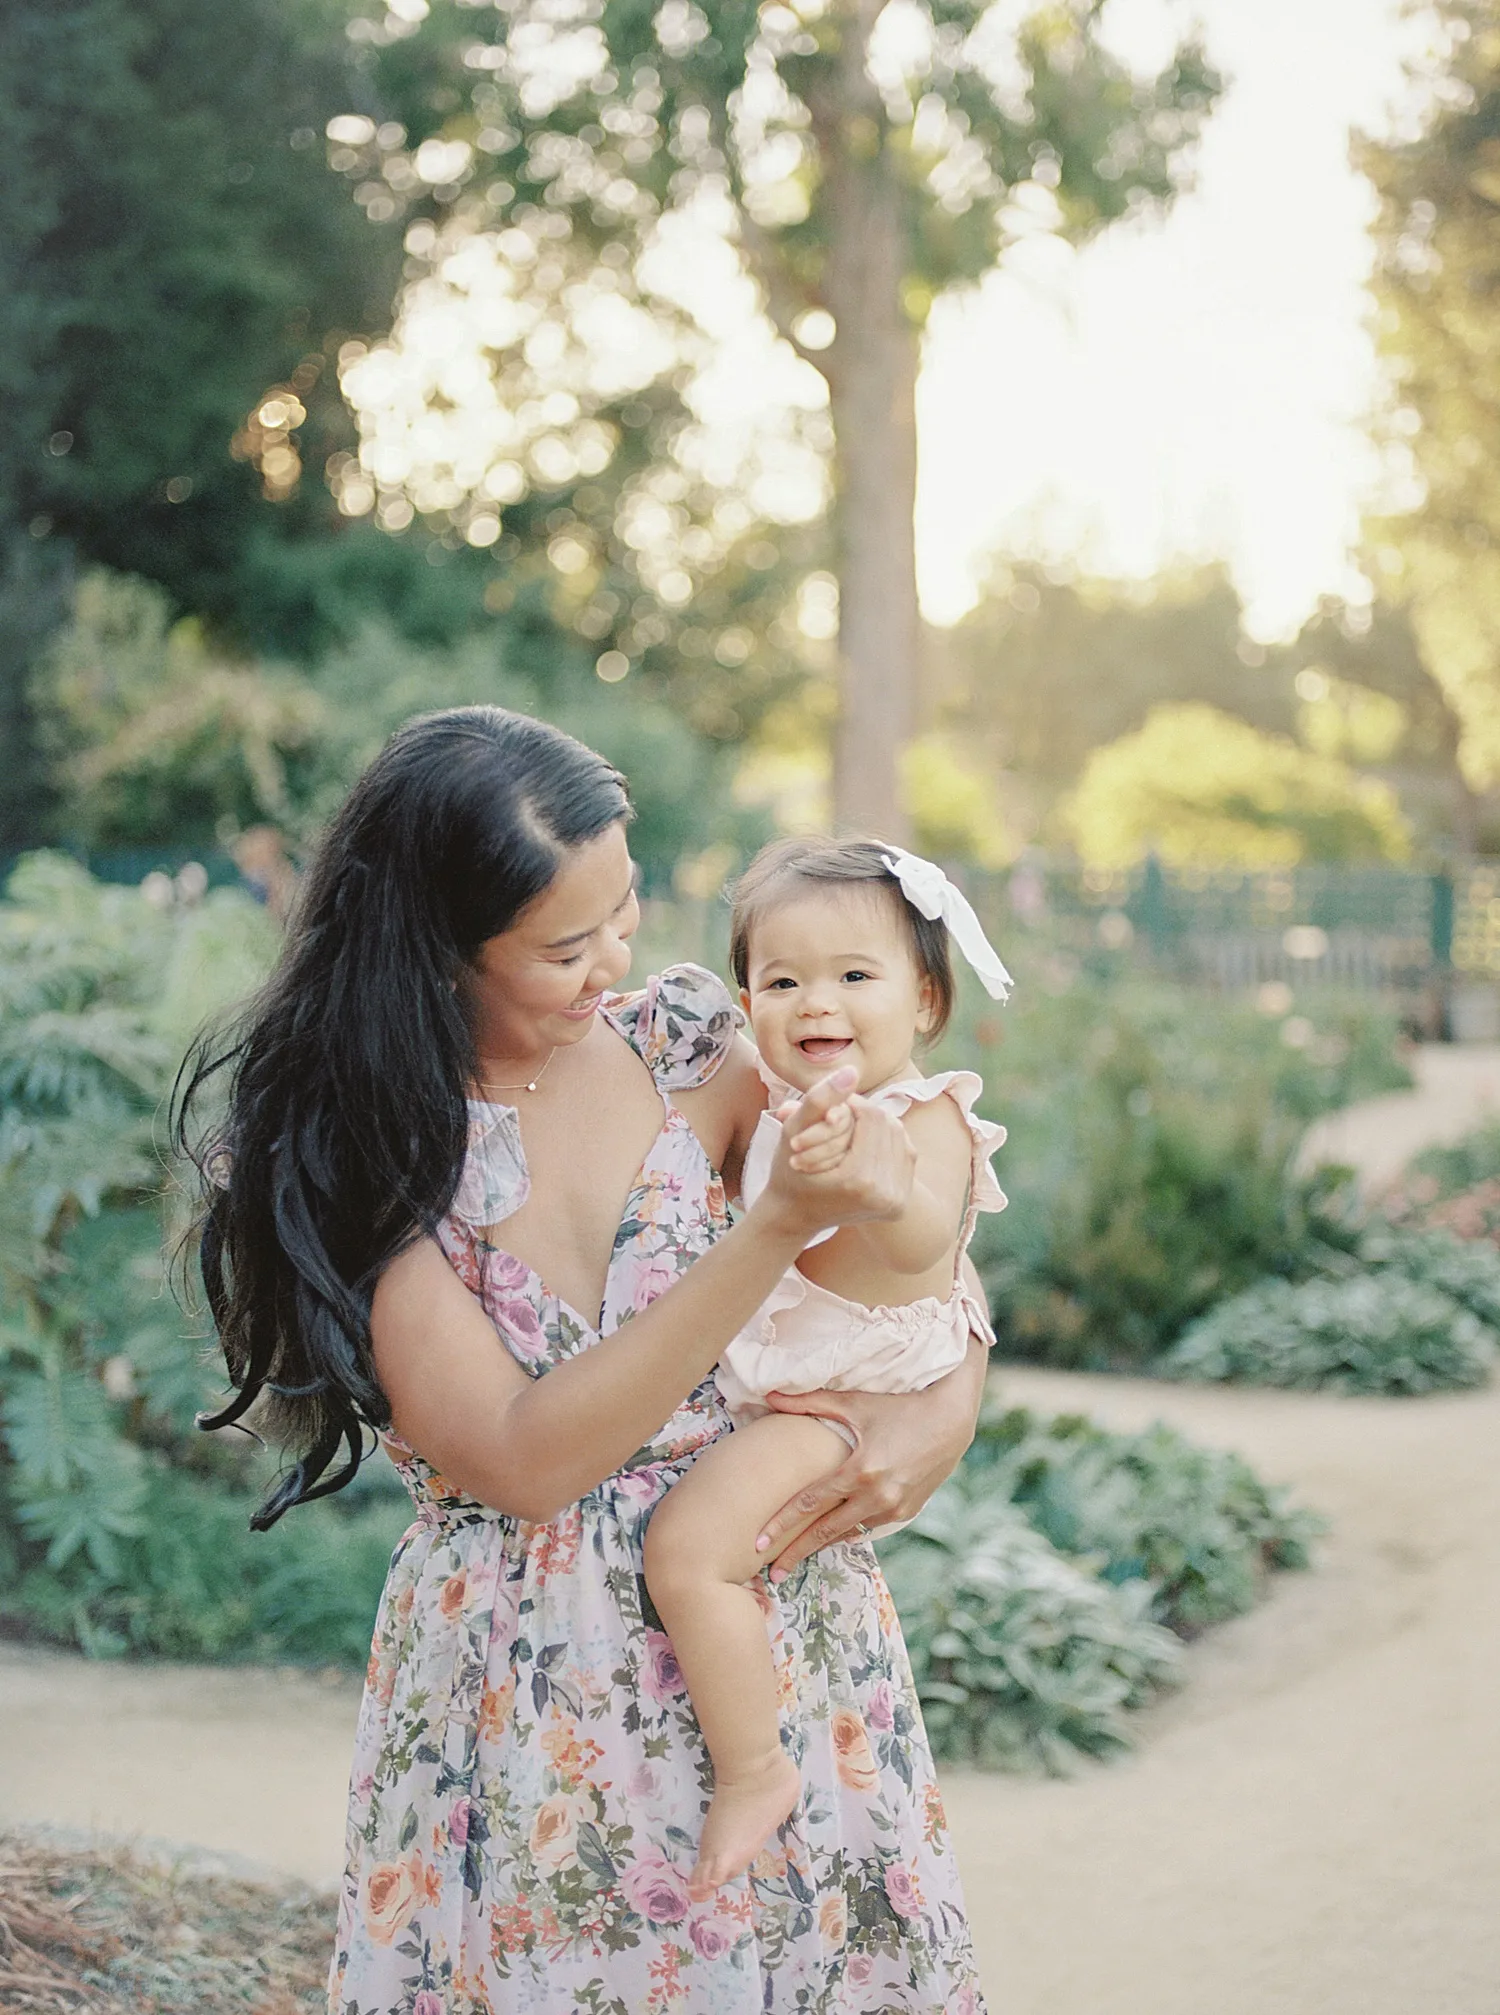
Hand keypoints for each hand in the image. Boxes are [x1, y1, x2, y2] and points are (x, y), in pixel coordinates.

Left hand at [753, 1355, 982, 1580]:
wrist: (951, 1420)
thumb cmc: (899, 1407)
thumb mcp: (855, 1404)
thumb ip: (809, 1403)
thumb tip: (768, 1395)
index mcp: (861, 1470)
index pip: (811, 1502)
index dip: (781, 1523)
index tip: (757, 1542)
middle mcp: (877, 1495)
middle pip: (825, 1530)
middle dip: (796, 1552)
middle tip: (771, 1572)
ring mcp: (894, 1507)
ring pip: (848, 1533)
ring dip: (821, 1545)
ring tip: (795, 1559)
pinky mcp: (906, 1512)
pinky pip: (869, 1526)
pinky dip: (848, 1530)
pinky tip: (831, 1535)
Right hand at [758, 1072, 914, 1241]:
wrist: (796, 1215)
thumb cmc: (788, 1172)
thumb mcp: (795, 1132)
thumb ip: (821, 1098)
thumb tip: (852, 1069)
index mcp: (860, 1180)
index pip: (873, 1117)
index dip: (853, 1103)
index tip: (834, 1107)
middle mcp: (885, 1195)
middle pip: (890, 1126)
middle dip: (867, 1115)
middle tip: (843, 1116)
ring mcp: (896, 1202)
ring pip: (900, 1137)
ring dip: (879, 1127)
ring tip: (853, 1130)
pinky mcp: (901, 1203)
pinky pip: (905, 1154)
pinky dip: (887, 1144)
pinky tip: (866, 1146)